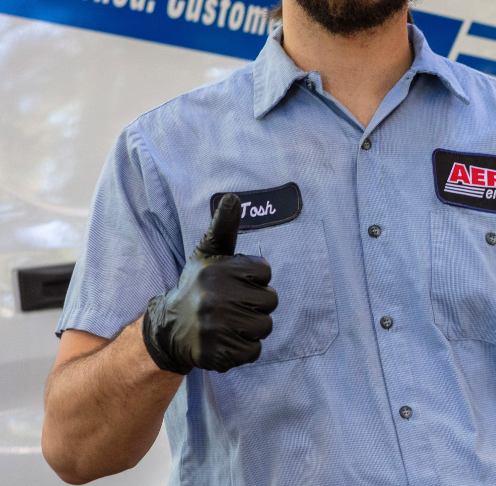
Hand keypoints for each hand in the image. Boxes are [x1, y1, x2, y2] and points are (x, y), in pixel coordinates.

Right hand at [142, 194, 277, 373]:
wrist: (170, 328)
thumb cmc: (198, 285)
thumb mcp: (208, 252)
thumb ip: (224, 225)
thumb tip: (233, 197)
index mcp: (216, 270)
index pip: (265, 272)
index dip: (254, 278)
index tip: (234, 282)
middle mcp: (214, 298)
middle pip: (270, 301)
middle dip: (257, 303)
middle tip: (235, 304)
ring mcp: (215, 328)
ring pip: (265, 326)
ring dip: (253, 326)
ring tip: (232, 322)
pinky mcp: (217, 354)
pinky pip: (254, 351)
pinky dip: (245, 348)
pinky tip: (227, 338)